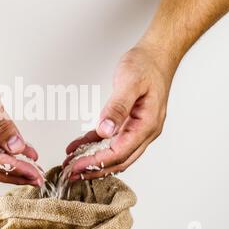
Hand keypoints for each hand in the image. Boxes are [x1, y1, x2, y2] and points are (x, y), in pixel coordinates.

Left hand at [64, 46, 172, 179]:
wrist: (157, 56)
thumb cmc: (147, 66)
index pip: (119, 153)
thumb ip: (117, 108)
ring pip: (114, 154)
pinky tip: (78, 147)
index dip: (97, 162)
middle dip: (94, 169)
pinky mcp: (130, 124)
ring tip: (72, 165)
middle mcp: (144, 132)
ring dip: (94, 161)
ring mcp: (138, 129)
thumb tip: (105, 131)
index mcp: (147, 125)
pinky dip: (94, 145)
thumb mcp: (129, 83)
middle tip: (71, 173)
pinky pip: (111, 140)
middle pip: (118, 160)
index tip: (77, 166)